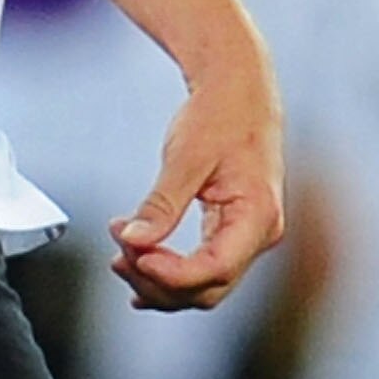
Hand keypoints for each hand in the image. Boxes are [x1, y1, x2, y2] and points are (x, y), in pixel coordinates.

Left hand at [110, 62, 284, 313]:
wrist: (239, 90)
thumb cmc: (220, 115)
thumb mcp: (186, 157)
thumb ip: (161, 203)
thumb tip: (132, 239)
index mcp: (258, 215)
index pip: (215, 267)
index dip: (172, 274)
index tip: (134, 257)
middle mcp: (260, 233)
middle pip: (208, 287)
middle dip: (158, 280)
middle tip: (118, 253)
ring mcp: (249, 236)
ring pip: (204, 285)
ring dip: (159, 281)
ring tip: (120, 258)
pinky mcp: (233, 232)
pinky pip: (203, 268)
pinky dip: (170, 274)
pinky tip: (139, 273)